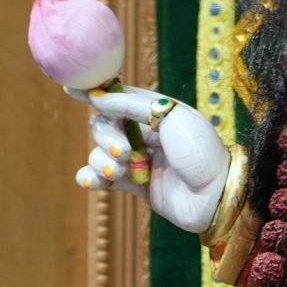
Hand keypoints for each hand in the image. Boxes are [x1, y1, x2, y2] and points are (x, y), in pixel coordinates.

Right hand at [70, 84, 231, 233]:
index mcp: (159, 111)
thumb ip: (132, 106)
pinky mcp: (137, 186)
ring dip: (103, 160)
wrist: (216, 196)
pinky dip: (94, 178)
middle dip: (107, 136)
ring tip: (120, 170)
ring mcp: (142, 160)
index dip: (97, 94)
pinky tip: (92, 181)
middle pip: (106, 126)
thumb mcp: (171, 117)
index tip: (71, 90)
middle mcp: (148, 133)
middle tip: (122, 152)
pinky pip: (105, 178)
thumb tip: (97, 99)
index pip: (120, 97)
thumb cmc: (199, 151)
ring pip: (103, 153)